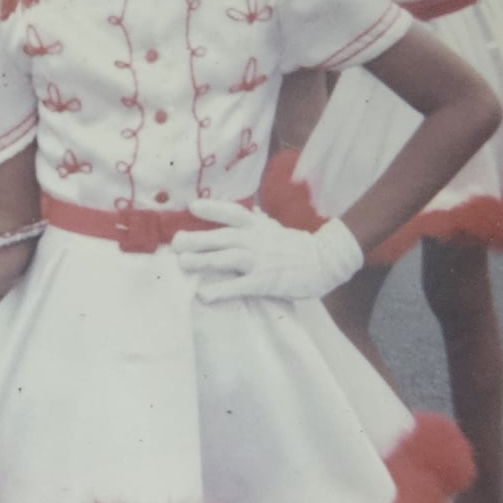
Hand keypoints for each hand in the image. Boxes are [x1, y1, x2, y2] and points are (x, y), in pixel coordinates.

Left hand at [172, 201, 362, 302]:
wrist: (326, 261)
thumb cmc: (299, 247)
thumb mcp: (276, 229)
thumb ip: (259, 223)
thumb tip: (250, 213)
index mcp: (258, 227)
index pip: (232, 213)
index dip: (212, 209)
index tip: (191, 207)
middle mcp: (256, 240)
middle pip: (221, 236)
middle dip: (197, 239)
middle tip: (176, 242)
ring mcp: (260, 260)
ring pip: (225, 258)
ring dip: (202, 260)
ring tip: (183, 263)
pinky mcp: (265, 281)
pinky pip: (239, 286)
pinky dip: (220, 290)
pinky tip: (204, 295)